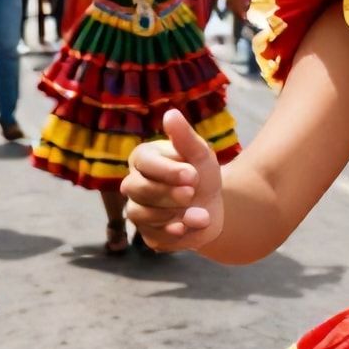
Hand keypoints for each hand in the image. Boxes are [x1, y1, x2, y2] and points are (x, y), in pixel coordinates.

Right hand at [122, 112, 223, 253]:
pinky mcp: (147, 233)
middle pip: (137, 188)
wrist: (215, 206)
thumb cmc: (202, 174)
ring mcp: (138, 210)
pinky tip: (186, 228)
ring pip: (139, 213)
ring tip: (201, 215)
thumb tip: (171, 114)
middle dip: (166, 193)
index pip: (143, 162)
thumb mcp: (200, 154)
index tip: (192, 175)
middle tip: (192, 193)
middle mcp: (134, 183)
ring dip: (170, 214)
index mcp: (143, 159)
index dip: (166, 170)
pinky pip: (150, 235)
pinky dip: (170, 233)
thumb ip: (185, 136)